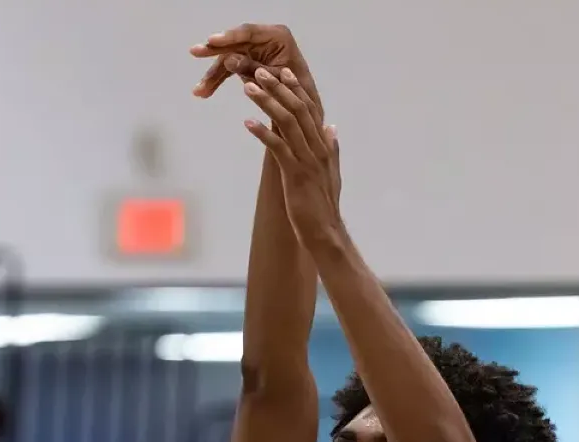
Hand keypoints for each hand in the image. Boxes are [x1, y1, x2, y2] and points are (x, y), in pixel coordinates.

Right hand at [190, 23, 320, 113]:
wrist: (303, 105)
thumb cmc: (296, 90)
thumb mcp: (276, 81)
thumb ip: (253, 69)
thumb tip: (229, 59)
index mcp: (278, 37)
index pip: (249, 33)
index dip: (229, 37)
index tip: (212, 40)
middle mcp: (263, 39)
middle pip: (234, 43)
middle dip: (213, 51)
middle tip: (194, 52)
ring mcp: (253, 49)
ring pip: (228, 57)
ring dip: (213, 74)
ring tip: (199, 90)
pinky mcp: (246, 60)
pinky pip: (228, 68)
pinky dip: (217, 80)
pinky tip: (204, 92)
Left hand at [242, 68, 343, 248]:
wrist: (324, 232)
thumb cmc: (323, 205)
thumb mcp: (331, 172)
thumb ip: (331, 148)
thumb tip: (332, 127)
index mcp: (324, 146)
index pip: (310, 110)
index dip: (296, 89)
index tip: (283, 71)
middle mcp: (317, 149)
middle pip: (298, 110)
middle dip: (278, 88)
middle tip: (259, 72)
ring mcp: (307, 161)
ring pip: (287, 124)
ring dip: (267, 103)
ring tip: (248, 88)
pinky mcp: (295, 175)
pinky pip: (278, 148)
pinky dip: (263, 133)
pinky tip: (247, 123)